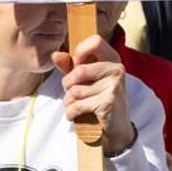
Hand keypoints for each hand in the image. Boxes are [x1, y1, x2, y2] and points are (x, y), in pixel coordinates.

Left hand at [53, 35, 134, 155]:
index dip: (80, 52)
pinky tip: (76, 116)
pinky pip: (78, 105)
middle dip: (68, 85)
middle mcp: (116, 69)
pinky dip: (71, 113)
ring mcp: (114, 86)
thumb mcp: (86, 80)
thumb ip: (70, 66)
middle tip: (72, 93)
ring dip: (69, 102)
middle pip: (79, 70)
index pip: (96, 41)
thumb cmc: (98, 99)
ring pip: (76, 90)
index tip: (76, 66)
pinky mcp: (109, 102)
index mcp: (112, 59)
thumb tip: (55, 54)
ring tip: (75, 106)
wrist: (116, 129)